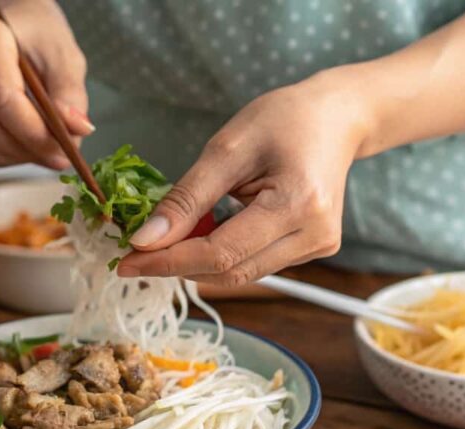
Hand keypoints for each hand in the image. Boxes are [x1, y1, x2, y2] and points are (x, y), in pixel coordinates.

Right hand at [0, 0, 92, 168]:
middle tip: (62, 157)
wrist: (9, 28)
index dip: (33, 130)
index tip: (66, 146)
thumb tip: (76, 130)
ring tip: (50, 149)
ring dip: (19, 155)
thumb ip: (70, 92)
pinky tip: (29, 145)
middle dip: (27, 148)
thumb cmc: (35, 36)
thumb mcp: (62, 53)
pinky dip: (8, 155)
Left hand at [116, 72, 374, 285]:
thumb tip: (145, 240)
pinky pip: (255, 263)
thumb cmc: (284, 120)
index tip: (127, 261)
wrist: (337, 118)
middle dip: (178, 266)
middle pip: (231, 272)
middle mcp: (315, 236)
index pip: (221, 253)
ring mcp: (318, 248)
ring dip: (197, 263)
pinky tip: (203, 233)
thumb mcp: (227, 148)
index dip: (169, 262)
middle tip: (135, 254)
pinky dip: (221, 255)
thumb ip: (186, 198)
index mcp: (298, 205)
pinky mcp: (313, 250)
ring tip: (166, 240)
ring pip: (241, 274)